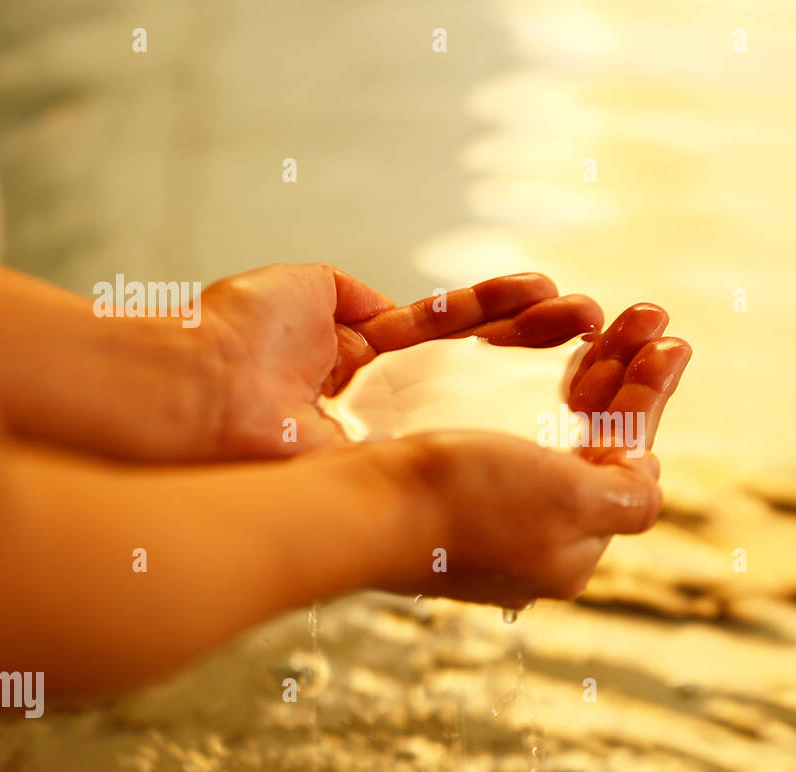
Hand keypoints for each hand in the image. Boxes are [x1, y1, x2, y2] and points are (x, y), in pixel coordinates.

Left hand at [204, 263, 602, 458]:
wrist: (197, 391)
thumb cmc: (235, 334)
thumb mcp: (307, 290)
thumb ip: (358, 298)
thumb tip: (394, 313)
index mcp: (367, 355)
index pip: (451, 328)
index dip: (501, 311)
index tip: (550, 296)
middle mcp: (390, 399)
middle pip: (480, 360)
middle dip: (540, 335)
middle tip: (598, 319)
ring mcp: (399, 431)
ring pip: (484, 389)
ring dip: (543, 356)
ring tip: (598, 330)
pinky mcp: (399, 458)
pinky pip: (465, 420)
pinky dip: (513, 395)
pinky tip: (564, 365)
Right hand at [387, 303, 689, 605]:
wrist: (354, 504)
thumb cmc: (462, 504)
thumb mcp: (574, 505)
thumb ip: (627, 495)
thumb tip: (646, 472)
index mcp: (568, 544)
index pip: (625, 460)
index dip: (649, 398)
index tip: (670, 345)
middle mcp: (528, 524)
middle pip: (589, 432)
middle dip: (621, 367)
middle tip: (647, 314)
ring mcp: (481, 496)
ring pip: (544, 412)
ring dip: (577, 356)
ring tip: (594, 309)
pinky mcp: (436, 467)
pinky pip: (493, 406)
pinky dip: (518, 364)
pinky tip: (533, 330)